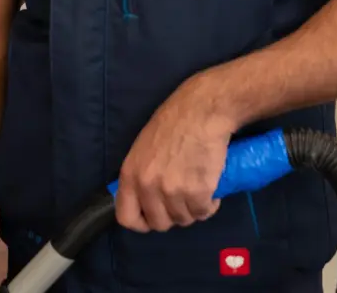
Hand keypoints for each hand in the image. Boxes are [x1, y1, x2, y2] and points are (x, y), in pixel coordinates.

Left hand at [114, 76, 236, 232]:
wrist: (201, 112)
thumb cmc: (173, 124)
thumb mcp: (143, 149)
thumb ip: (141, 175)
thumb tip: (145, 200)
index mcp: (129, 175)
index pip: (126, 218)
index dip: (141, 222)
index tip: (154, 217)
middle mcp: (148, 186)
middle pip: (159, 224)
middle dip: (172, 216)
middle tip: (182, 200)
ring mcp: (172, 191)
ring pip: (184, 220)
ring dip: (193, 209)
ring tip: (198, 189)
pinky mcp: (198, 192)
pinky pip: (203, 213)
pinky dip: (209, 205)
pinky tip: (210, 189)